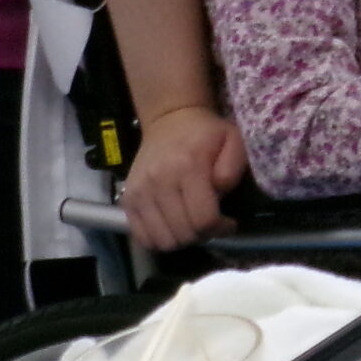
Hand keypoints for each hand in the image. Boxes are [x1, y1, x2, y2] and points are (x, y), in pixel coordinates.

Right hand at [123, 106, 243, 250]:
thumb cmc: (206, 133)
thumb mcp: (233, 140)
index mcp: (189, 167)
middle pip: (182, 234)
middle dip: (202, 235)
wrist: (169, 120)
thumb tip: (220, 192)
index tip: (229, 223)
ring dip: (182, 240)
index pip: (203, 218)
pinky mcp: (127, 200)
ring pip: (162, 240)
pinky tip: (173, 226)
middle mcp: (159, 182)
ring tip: (192, 225)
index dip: (220, 228)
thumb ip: (233, 168)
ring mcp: (139, 193)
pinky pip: (141, 236)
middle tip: (211, 224)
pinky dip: (159, 239)